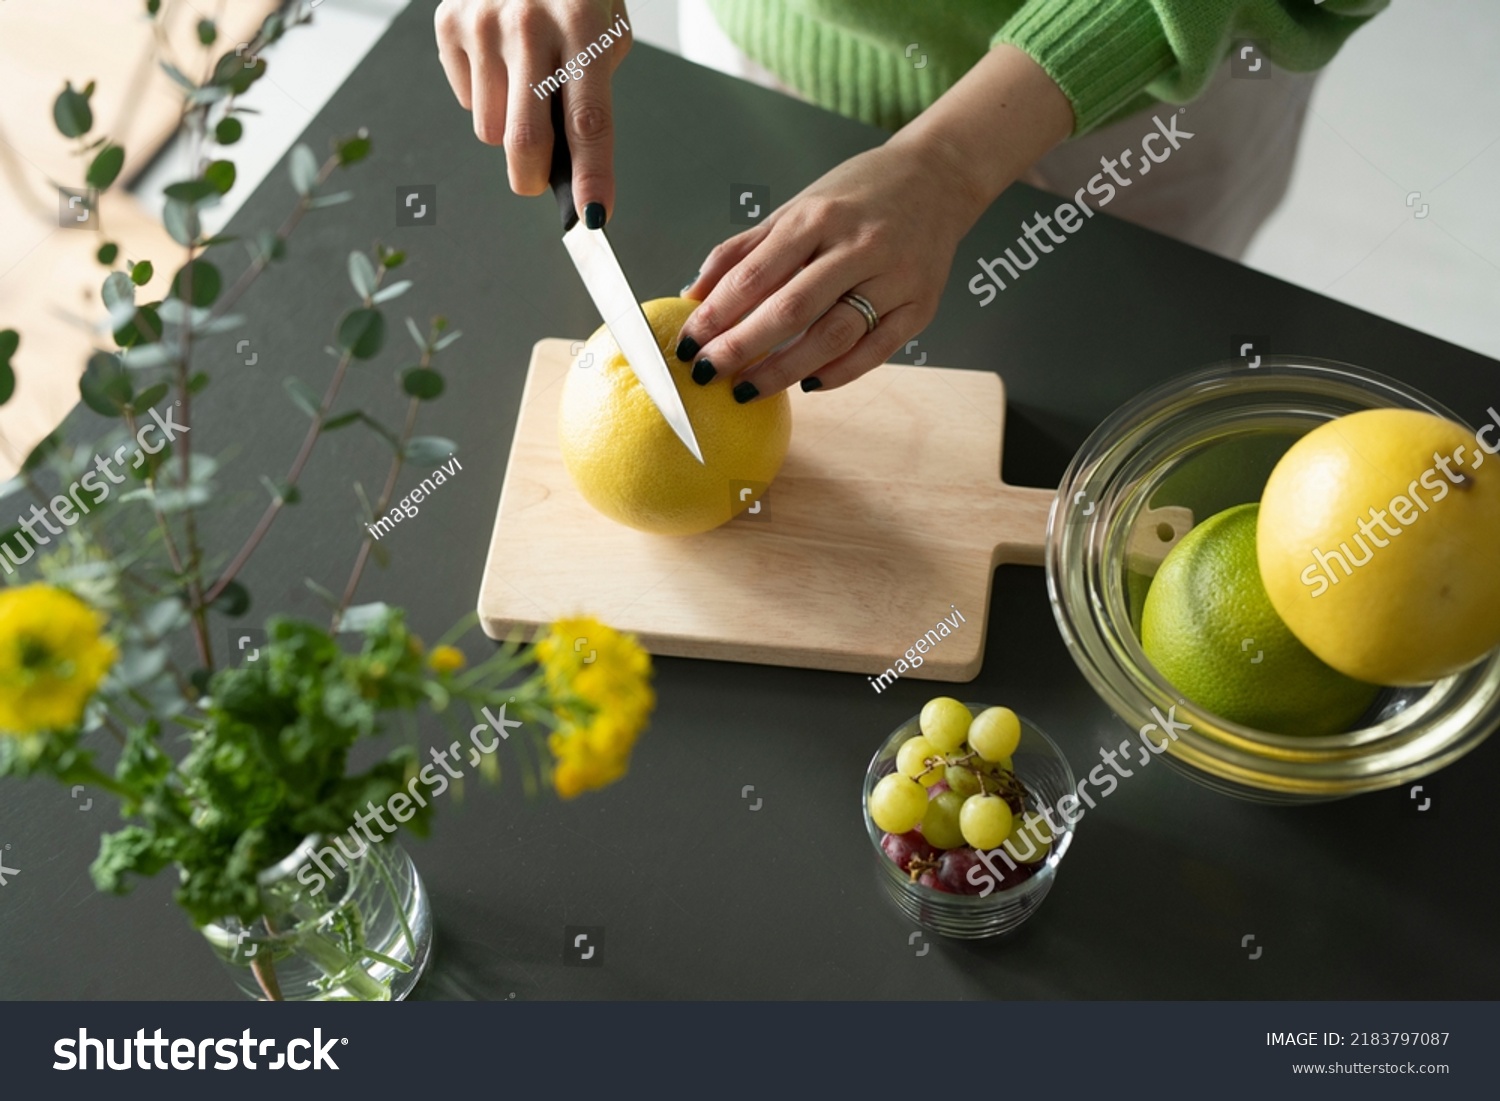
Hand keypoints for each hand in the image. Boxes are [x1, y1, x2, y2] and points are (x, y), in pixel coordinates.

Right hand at [436, 0, 630, 219]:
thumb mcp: (603, 26)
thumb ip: (591, 89)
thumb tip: (571, 164)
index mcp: (583, 24)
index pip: (588, 118)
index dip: (592, 175)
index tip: (592, 217)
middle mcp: (528, 23)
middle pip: (524, 139)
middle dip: (531, 179)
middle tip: (538, 181)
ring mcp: (482, 23)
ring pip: (489, 128)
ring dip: (509, 125)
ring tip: (524, 83)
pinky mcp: (448, 22)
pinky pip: (467, 99)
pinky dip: (485, 94)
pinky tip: (499, 58)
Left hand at [674, 44, 1072, 399]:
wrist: (937, 178)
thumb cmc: (858, 193)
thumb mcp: (797, 207)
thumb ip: (745, 249)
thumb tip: (694, 292)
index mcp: (818, 217)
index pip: (755, 275)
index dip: (716, 314)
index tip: (688, 343)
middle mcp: (858, 247)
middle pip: (790, 310)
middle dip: (741, 348)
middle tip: (708, 374)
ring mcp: (894, 279)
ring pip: (832, 337)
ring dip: (784, 370)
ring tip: (747, 389)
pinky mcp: (921, 306)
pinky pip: (874, 352)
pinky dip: (837, 374)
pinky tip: (806, 384)